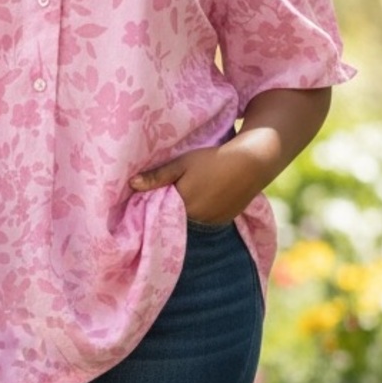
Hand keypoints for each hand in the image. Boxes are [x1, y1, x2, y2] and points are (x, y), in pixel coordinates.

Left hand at [129, 145, 258, 224]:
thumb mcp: (182, 163)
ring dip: (187, 211)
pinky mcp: (225, 220)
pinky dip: (202, 212)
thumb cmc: (212, 160)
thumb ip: (158, 176)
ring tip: (190, 193)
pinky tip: (204, 196)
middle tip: (168, 192)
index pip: (161, 213)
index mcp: (183, 205)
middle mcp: (197, 219)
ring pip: (191, 220)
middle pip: (176, 218)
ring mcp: (213, 222)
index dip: (154, 205)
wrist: (250, 163)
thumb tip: (131, 185)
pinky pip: (206, 220)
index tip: (148, 198)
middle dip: (170, 208)